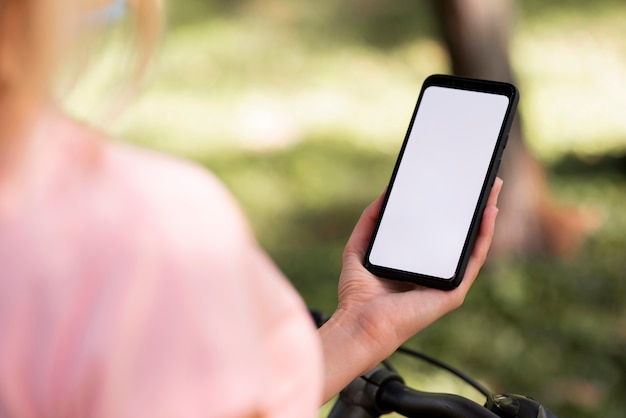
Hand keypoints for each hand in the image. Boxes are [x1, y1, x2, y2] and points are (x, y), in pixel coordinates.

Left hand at [319, 178, 502, 401]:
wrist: (360, 322)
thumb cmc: (358, 294)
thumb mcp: (360, 246)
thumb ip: (370, 221)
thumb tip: (385, 193)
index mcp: (416, 263)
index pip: (438, 233)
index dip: (449, 209)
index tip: (456, 184)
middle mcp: (435, 272)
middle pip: (460, 236)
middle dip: (474, 208)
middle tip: (484, 182)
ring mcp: (447, 282)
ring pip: (473, 246)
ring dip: (486, 217)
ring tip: (493, 189)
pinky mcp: (454, 291)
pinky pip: (473, 261)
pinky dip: (484, 236)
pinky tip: (488, 213)